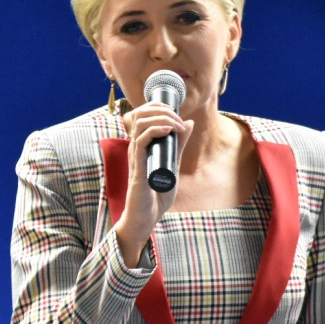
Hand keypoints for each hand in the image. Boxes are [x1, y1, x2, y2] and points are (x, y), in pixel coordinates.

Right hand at [114, 101, 192, 265]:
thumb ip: (179, 144)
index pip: (143, 113)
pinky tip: (169, 130)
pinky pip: (141, 139)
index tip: (177, 115)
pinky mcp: (137, 165)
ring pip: (140, 121)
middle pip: (141, 113)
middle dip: (162, 109)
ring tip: (176, 125)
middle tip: (179, 120)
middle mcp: (135, 146)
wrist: (147, 217)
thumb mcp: (173, 162)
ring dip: (162, 117)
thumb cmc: (156, 194)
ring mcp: (135, 155)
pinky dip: (156, 129)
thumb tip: (189, 123)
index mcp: (141, 144)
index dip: (159, 106)